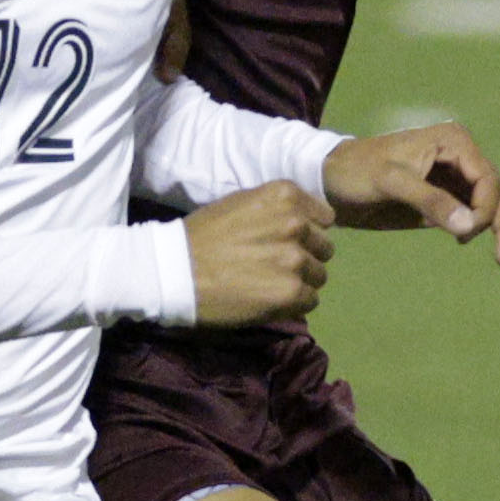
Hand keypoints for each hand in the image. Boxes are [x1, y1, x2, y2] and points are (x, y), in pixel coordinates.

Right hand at [184, 181, 332, 325]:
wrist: (175, 271)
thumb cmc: (203, 236)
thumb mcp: (241, 204)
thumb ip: (276, 210)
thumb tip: (303, 224)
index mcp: (285, 196)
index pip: (324, 218)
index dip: (307, 232)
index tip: (286, 242)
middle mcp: (296, 223)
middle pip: (323, 247)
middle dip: (305, 257)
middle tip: (275, 267)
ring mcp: (296, 258)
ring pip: (318, 275)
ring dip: (299, 282)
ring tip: (270, 284)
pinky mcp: (291, 291)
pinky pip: (310, 300)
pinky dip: (292, 304)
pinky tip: (268, 300)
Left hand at [320, 120, 499, 273]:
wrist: (332, 180)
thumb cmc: (357, 172)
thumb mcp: (391, 183)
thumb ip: (430, 201)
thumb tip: (470, 227)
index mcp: (453, 142)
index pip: (488, 179)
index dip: (486, 210)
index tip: (469, 236)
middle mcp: (461, 155)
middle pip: (497, 193)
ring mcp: (456, 177)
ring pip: (493, 204)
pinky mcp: (447, 196)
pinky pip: (477, 212)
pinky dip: (492, 230)